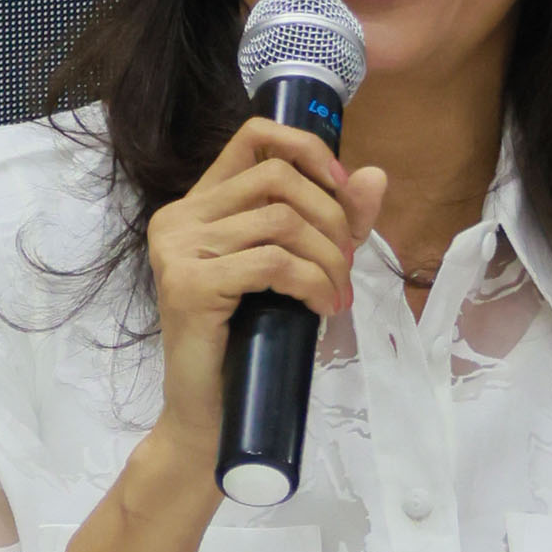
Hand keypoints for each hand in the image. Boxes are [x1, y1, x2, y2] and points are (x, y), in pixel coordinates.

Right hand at [138, 108, 389, 469]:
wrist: (209, 414)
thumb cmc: (248, 344)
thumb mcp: (296, 270)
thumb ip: (331, 222)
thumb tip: (373, 176)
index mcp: (198, 206)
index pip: (254, 137)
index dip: (307, 150)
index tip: (342, 190)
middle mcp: (179, 219)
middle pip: (276, 178)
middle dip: (330, 218)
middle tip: (345, 265)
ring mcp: (177, 250)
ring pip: (281, 220)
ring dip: (327, 258)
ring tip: (336, 293)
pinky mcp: (188, 285)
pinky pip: (273, 262)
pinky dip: (312, 283)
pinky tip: (320, 308)